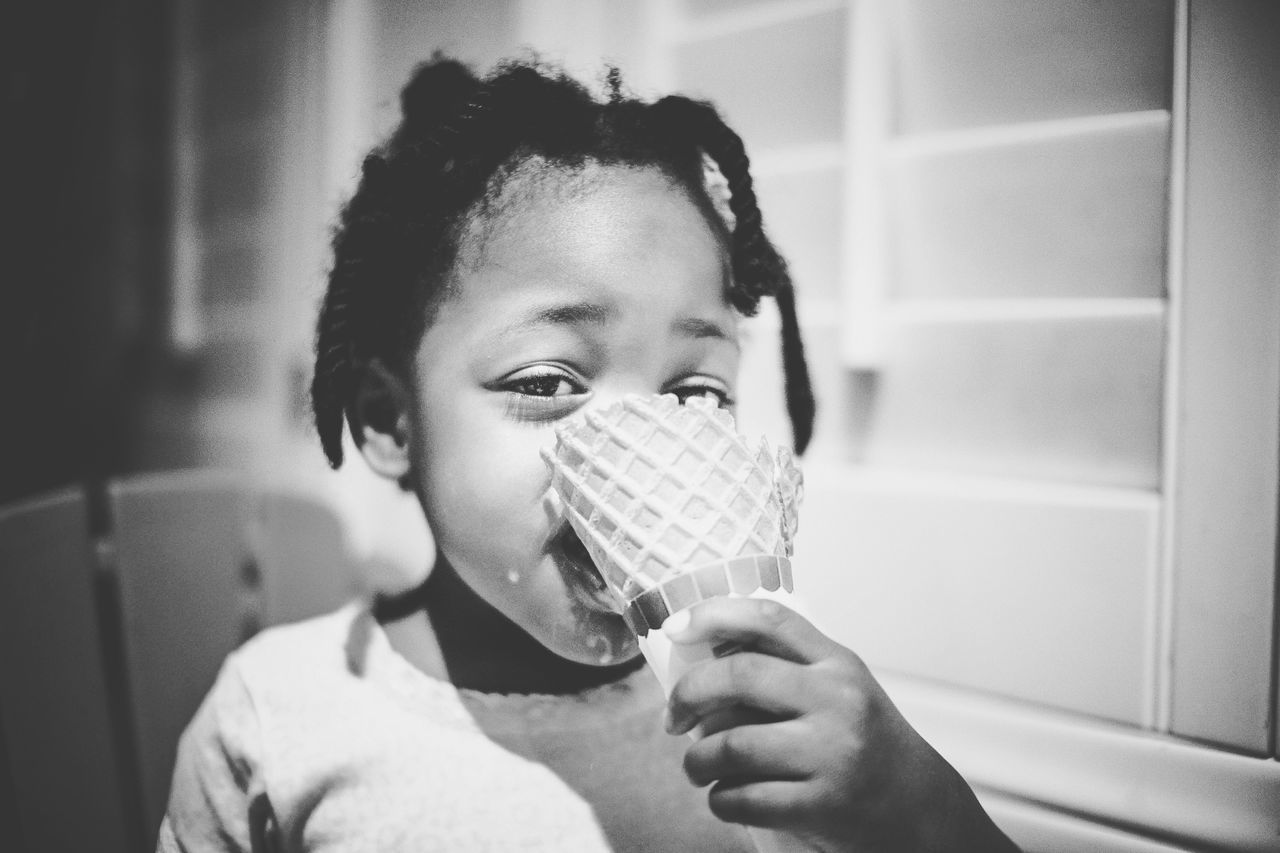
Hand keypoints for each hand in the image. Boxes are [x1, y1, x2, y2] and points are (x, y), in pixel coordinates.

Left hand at [662, 597, 1018, 852]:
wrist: (919, 809)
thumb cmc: (864, 744)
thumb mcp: (837, 690)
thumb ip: (785, 668)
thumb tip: (703, 655)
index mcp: (837, 663)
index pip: (770, 619)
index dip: (714, 614)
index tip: (677, 627)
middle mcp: (837, 700)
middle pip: (739, 676)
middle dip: (688, 694)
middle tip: (674, 716)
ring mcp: (832, 752)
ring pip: (732, 744)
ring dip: (697, 759)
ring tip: (697, 766)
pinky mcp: (823, 804)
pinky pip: (744, 797)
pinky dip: (720, 799)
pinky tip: (724, 797)